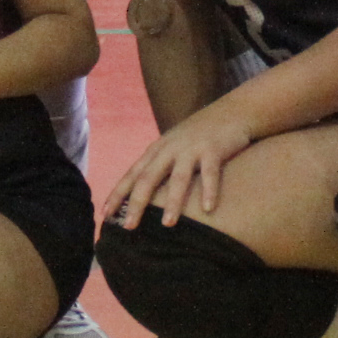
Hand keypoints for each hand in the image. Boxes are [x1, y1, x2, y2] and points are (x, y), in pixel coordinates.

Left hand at [110, 101, 257, 228]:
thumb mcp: (174, 146)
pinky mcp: (214, 148)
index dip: (117, 194)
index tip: (104, 215)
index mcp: (158, 150)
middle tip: (128, 226)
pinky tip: (208, 209)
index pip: (132, 174)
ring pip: (178, 178)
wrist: (233, 110)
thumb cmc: (201, 134)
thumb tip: (143, 195)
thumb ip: (160, 165)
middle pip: (148, 178)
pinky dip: (209, 191)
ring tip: (167, 224)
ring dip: (172, 202)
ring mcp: (191, 148)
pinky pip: (210, 173)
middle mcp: (170, 148)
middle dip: (137, 203)